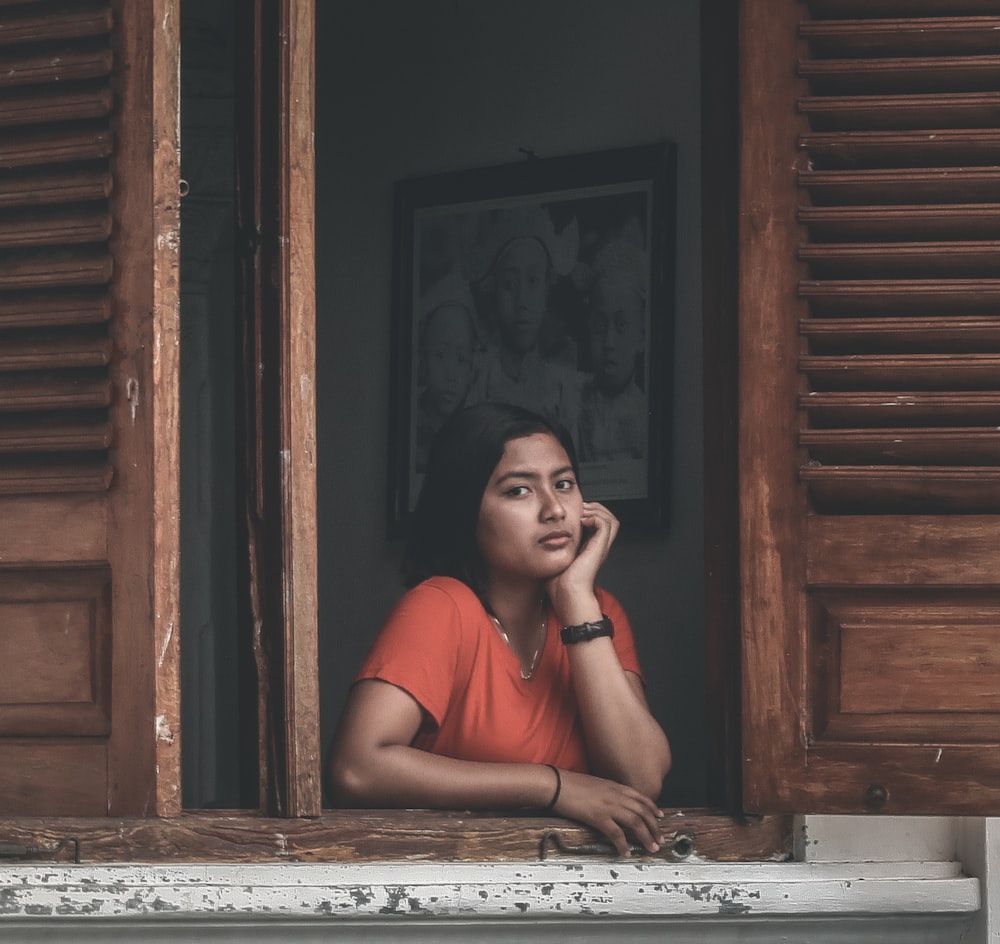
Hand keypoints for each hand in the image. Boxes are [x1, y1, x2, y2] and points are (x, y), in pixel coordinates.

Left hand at [545, 502, 618, 622]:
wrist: (566, 595)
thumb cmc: (558, 584)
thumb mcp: (554, 559)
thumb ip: (553, 547)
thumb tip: (542, 537)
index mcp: (588, 548)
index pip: (596, 523)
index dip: (587, 512)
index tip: (571, 511)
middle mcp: (597, 546)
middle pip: (607, 518)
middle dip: (593, 508)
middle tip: (578, 509)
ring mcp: (600, 547)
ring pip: (610, 519)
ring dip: (596, 511)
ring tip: (581, 513)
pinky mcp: (599, 547)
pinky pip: (605, 524)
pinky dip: (594, 517)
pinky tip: (581, 521)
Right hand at [551, 768, 663, 856]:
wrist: (556, 784)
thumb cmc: (571, 784)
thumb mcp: (595, 784)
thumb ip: (608, 792)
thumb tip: (615, 803)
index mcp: (615, 786)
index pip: (641, 798)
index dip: (653, 809)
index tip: (660, 818)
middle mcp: (615, 795)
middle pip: (642, 812)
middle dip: (654, 827)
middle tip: (660, 839)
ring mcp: (608, 806)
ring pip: (635, 823)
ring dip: (645, 837)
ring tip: (650, 848)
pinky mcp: (597, 817)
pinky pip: (616, 833)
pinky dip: (623, 844)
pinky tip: (625, 852)